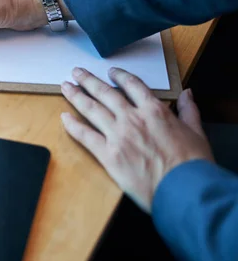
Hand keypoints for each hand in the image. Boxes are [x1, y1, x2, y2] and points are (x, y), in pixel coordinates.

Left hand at [60, 67, 213, 211]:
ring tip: (65, 86)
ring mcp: (118, 135)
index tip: (110, 72)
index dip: (120, 76)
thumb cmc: (193, 163)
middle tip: (76, 72)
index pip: (133, 85)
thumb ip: (188, 110)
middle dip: (89, 80)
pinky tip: (64, 117)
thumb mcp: (196, 132)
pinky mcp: (108, 154)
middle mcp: (132, 118)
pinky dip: (73, 125)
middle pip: (105, 93)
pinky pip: (85, 136)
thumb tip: (187, 94)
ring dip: (76, 96)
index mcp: (154, 111)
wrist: (183, 188)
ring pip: (91, 109)